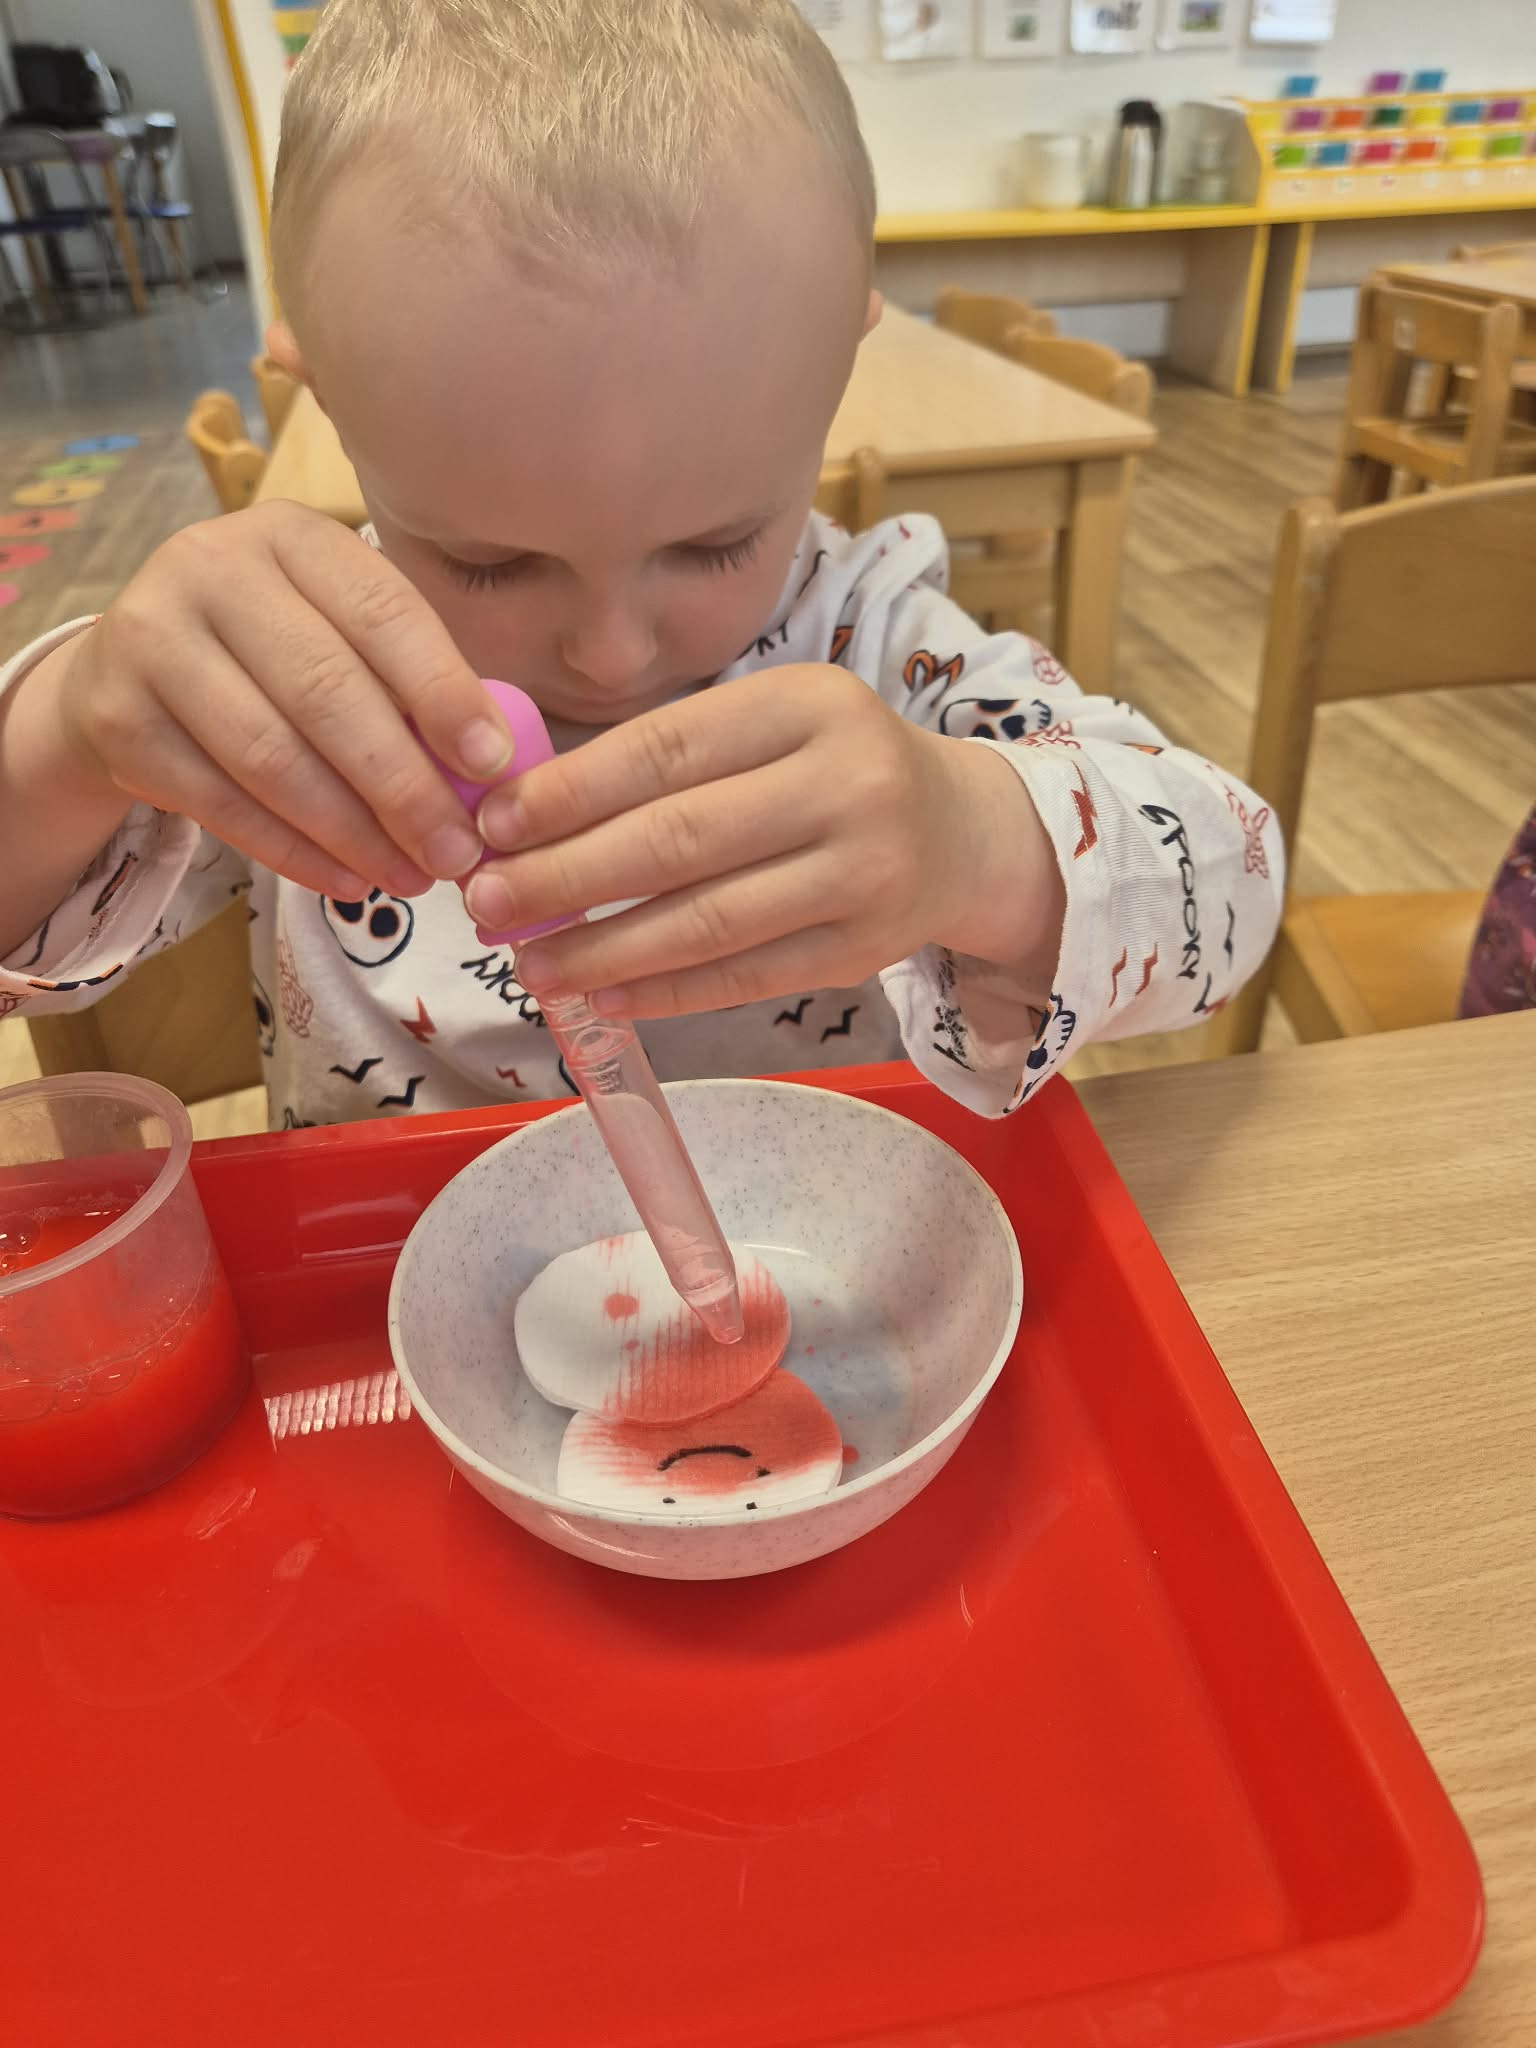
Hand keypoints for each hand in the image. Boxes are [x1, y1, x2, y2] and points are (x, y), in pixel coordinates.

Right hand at [46, 502, 513, 898]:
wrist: (132, 666)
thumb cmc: (277, 648)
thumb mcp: (340, 629)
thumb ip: (407, 680)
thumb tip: (487, 773)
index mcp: (292, 536)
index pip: (382, 612)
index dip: (443, 692)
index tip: (492, 765)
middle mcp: (212, 569)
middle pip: (326, 693)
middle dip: (404, 786)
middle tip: (457, 853)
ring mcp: (153, 641)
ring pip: (271, 756)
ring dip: (353, 832)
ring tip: (411, 878)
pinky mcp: (120, 719)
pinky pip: (221, 803)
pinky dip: (293, 852)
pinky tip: (348, 881)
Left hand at [465, 666, 1063, 1018]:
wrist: (964, 833)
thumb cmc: (833, 769)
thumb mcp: (772, 725)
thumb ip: (670, 756)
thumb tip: (525, 816)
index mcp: (806, 704)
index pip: (667, 749)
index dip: (570, 792)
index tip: (493, 825)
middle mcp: (845, 783)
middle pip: (679, 839)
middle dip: (566, 877)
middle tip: (487, 902)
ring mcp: (861, 872)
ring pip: (707, 920)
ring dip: (603, 949)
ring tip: (529, 962)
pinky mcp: (863, 950)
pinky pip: (743, 977)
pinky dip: (664, 991)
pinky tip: (602, 995)